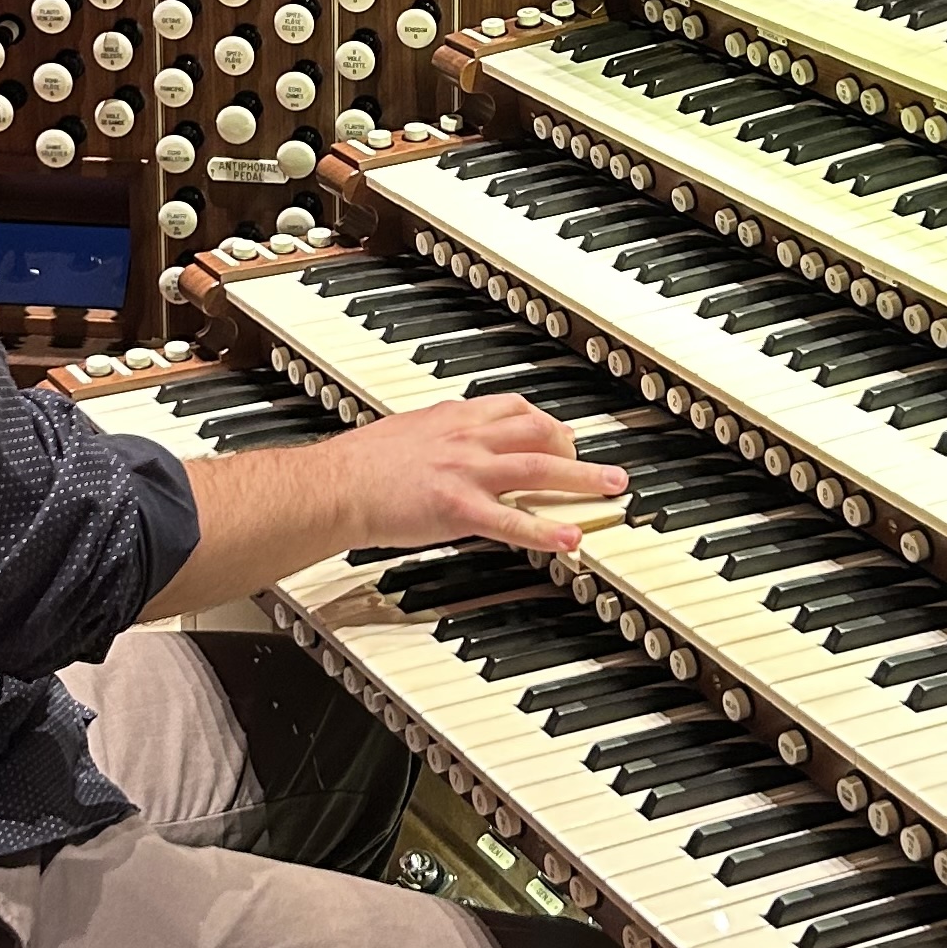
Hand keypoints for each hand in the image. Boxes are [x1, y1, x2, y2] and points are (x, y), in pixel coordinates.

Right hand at [338, 396, 627, 558]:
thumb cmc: (358, 465)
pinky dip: (546, 529)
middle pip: (539, 432)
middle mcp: (466, 438)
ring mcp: (466, 471)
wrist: (334, 485)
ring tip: (612, 489)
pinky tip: (570, 540)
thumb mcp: (407, 432)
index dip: (548, 421)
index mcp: (453, 418)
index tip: (563, 433)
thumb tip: (450, 438)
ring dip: (583, 478)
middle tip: (604, 467)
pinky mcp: (459, 508)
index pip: (515, 407)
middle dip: (577, 447)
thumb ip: (438, 434)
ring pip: (539, 467)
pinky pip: (512, 519)